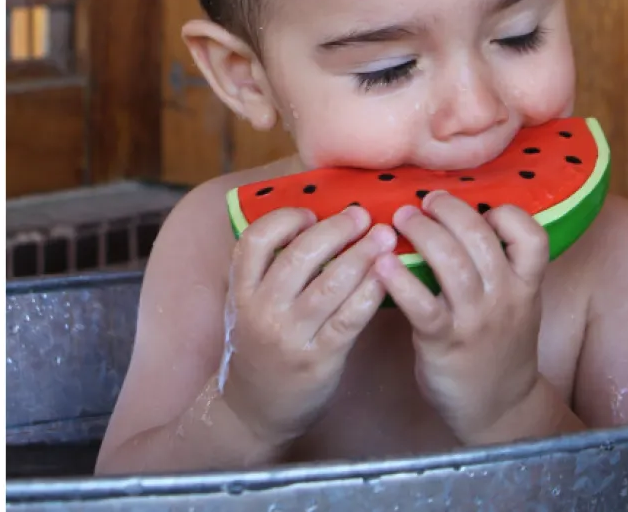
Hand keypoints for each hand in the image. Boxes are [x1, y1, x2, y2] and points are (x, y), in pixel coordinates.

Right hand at [220, 206, 395, 449]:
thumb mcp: (248, 306)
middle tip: (361, 215)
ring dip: (361, 255)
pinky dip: (369, 292)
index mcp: (241, 292)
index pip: (254, 241)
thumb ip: (271, 271)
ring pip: (329, 285)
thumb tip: (319, 222)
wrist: (251, 414)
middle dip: (335, 230)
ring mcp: (290, 337)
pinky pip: (348, 318)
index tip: (310, 214)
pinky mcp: (318, 360)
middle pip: (298, 257)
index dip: (284, 219)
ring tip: (384, 237)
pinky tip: (386, 275)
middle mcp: (261, 311)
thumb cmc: (258, 349)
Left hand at [374, 191, 549, 443]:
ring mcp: (475, 321)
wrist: (500, 407)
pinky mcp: (444, 342)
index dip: (508, 214)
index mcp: (525, 284)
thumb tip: (459, 214)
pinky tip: (382, 264)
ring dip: (423, 233)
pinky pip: (422, 305)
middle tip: (425, 200)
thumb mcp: (517, 302)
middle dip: (449, 210)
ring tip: (401, 218)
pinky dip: (400, 280)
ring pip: (452, 263)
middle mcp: (504, 297)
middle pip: (481, 238)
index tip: (482, 208)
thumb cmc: (499, 343)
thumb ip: (499, 264)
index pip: (532, 236)